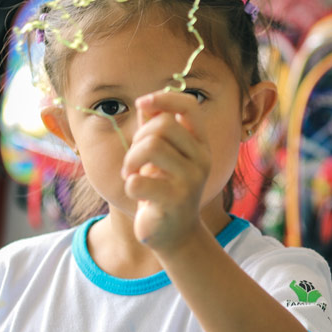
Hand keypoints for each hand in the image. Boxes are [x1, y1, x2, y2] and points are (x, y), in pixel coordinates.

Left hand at [122, 92, 210, 251]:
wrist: (175, 233)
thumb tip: (147, 103)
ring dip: (130, 160)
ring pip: (151, 147)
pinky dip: (129, 184)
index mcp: (200, 145)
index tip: (142, 103)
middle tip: (134, 159)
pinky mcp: (175, 201)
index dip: (164, 98)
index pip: (190, 107)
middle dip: (138, 139)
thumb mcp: (164, 158)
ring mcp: (191, 181)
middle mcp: (202, 159)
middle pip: (162, 126)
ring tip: (130, 174)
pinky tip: (136, 193)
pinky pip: (138, 180)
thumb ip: (157, 131)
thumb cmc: (165, 189)